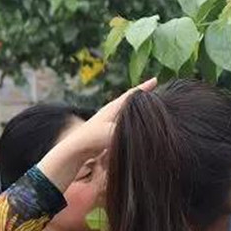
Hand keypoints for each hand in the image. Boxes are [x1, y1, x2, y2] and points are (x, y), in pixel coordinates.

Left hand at [38, 78, 156, 189]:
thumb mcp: (114, 132)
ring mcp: (108, 122)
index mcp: (114, 107)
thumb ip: (130, 132)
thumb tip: (145, 134)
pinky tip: (134, 129)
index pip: (132, 94)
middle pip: (130, 101)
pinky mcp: (106, 133)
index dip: (144, 88)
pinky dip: (132, 123)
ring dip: (137, 110)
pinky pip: (124, 124)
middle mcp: (111, 112)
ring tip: (148, 109)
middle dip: (142, 97)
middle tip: (154, 91)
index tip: (155, 80)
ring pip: (127, 113)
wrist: (75, 149)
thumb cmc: (94, 138)